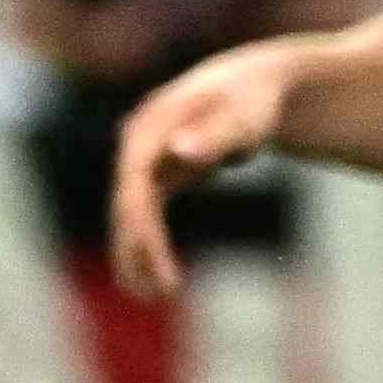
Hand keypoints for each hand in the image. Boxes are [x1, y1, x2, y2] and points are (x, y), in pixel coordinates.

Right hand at [107, 41, 292, 298]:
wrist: (254, 85)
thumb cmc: (252, 100)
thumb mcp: (242, 117)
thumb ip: (214, 134)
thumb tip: (180, 152)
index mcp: (151, 128)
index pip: (135, 184)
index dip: (141, 225)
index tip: (156, 262)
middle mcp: (138, 144)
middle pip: (128, 203)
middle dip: (139, 250)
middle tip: (158, 295)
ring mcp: (145, 160)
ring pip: (131, 214)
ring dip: (137, 255)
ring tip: (150, 298)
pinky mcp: (158, 174)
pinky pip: (144, 215)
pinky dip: (147, 244)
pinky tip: (154, 279)